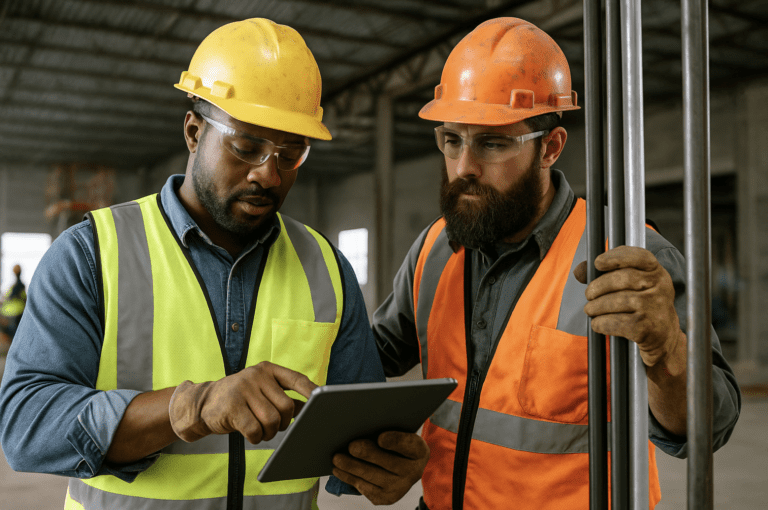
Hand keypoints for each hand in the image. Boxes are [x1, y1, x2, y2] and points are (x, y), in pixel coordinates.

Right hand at [168, 361, 316, 443]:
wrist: (202, 404)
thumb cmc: (239, 400)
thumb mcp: (260, 391)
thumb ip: (282, 397)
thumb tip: (309, 409)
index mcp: (267, 370)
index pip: (296, 379)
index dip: (311, 391)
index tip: (323, 400)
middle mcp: (256, 376)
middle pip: (286, 407)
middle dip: (284, 424)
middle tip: (274, 428)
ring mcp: (243, 389)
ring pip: (272, 420)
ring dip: (269, 433)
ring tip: (262, 432)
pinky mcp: (232, 407)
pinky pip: (255, 430)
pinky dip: (256, 437)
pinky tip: (250, 435)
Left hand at [332, 431, 429, 504]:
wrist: (404, 468)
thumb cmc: (396, 445)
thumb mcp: (399, 433)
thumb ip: (387, 429)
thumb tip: (362, 429)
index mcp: (418, 450)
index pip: (409, 444)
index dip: (395, 442)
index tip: (381, 438)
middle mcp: (413, 471)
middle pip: (388, 462)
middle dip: (367, 454)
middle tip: (352, 446)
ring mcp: (399, 488)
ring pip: (372, 477)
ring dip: (352, 467)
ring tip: (337, 459)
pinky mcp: (385, 498)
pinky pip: (364, 488)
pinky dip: (349, 478)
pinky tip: (339, 470)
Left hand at [574, 245, 681, 366]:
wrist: (664, 337)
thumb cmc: (643, 306)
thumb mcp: (633, 285)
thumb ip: (606, 273)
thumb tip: (579, 271)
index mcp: (656, 272)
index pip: (640, 257)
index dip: (616, 257)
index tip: (598, 263)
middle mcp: (659, 288)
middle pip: (622, 278)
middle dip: (598, 286)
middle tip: (589, 294)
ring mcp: (654, 308)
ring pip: (616, 301)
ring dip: (595, 306)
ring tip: (590, 309)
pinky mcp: (646, 328)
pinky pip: (614, 322)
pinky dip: (600, 323)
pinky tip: (598, 323)